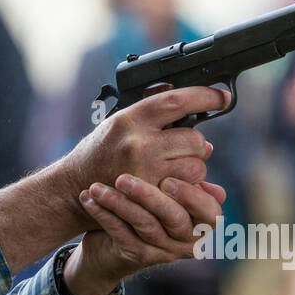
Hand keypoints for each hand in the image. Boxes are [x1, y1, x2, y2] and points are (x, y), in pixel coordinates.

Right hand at [58, 86, 229, 228]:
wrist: (72, 189)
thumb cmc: (98, 153)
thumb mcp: (118, 123)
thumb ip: (150, 113)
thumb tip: (190, 104)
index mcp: (130, 120)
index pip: (178, 100)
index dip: (206, 97)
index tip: (222, 98)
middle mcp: (138, 144)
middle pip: (194, 138)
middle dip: (197, 144)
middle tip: (187, 147)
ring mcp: (144, 172)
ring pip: (196, 166)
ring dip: (194, 168)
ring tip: (176, 168)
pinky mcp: (149, 197)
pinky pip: (185, 189)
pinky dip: (187, 188)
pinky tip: (173, 185)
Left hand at [61, 173, 226, 294]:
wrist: (113, 246)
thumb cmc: (148, 210)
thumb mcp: (169, 192)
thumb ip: (185, 173)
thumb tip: (207, 147)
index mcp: (202, 224)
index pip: (210, 212)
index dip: (191, 197)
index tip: (168, 179)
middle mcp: (187, 242)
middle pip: (174, 218)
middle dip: (149, 196)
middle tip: (123, 179)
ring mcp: (162, 251)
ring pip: (144, 224)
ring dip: (118, 203)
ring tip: (97, 187)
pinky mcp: (136, 255)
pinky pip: (119, 233)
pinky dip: (103, 214)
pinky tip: (89, 198)